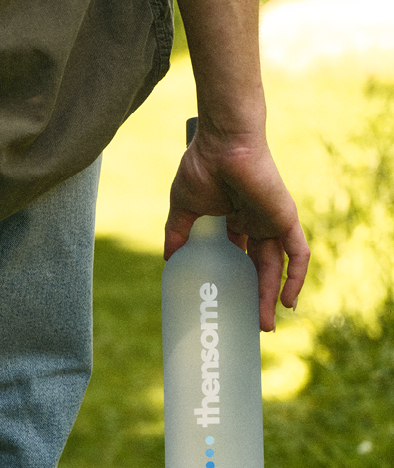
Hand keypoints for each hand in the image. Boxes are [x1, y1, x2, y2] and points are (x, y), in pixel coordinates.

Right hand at [164, 127, 309, 331]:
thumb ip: (178, 232)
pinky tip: (288, 300)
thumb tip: (169, 259)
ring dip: (271, 296)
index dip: (237, 282)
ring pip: (276, 267)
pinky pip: (298, 253)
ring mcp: (271, 222)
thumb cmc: (202, 167)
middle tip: (253, 325)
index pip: (240, 258)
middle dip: (256, 298)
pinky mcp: (284, 218)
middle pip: (259, 269)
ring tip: (264, 323)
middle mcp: (256, 224)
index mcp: (235, 221)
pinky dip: (295, 277)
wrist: (223, 143)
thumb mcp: (184, 207)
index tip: (230, 305)